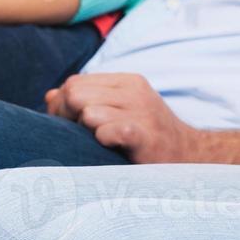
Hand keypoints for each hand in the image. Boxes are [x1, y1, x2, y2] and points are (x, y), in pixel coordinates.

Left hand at [45, 73, 199, 161]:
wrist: (189, 157)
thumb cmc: (147, 136)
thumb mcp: (119, 111)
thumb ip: (86, 100)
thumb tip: (50, 96)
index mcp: (126, 81)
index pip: (75, 82)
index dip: (62, 105)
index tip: (68, 125)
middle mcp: (134, 91)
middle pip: (75, 93)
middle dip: (65, 117)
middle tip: (76, 137)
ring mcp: (141, 111)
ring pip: (87, 111)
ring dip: (85, 131)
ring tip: (97, 143)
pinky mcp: (145, 135)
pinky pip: (108, 130)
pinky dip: (102, 139)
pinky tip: (109, 146)